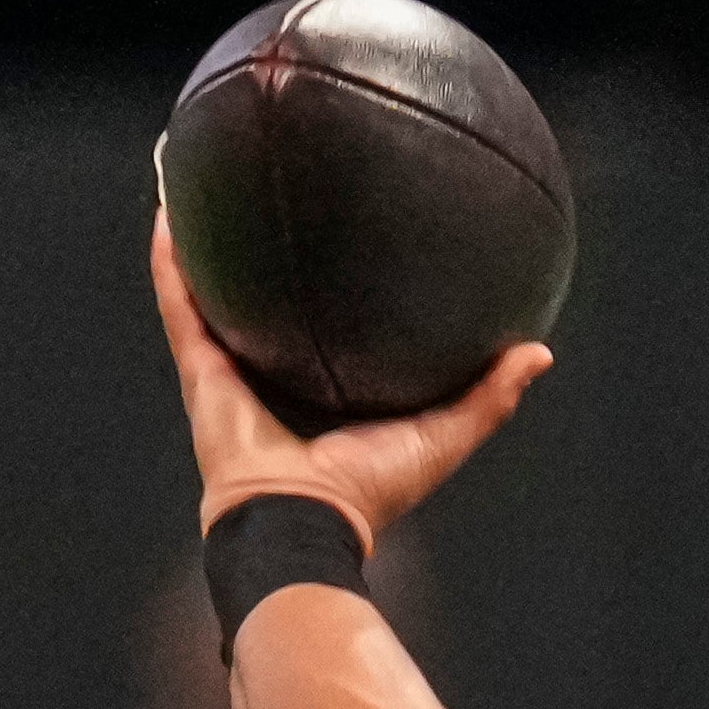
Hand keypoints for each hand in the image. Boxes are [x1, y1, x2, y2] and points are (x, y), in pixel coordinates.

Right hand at [148, 210, 549, 542]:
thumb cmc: (372, 489)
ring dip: (205, 249)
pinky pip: (181, 307)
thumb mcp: (444, 436)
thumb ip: (490, 397)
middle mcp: (278, 380)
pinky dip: (170, 265)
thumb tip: (538, 352)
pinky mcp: (202, 374)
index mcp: (329, 394)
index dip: (341, 291)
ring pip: (214, 300)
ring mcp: (234, 376)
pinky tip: (169, 213)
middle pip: (269, 309)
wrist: (303, 518)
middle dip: (268, 260)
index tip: (354, 238)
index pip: (334, 333)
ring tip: (204, 190)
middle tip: (278, 198)